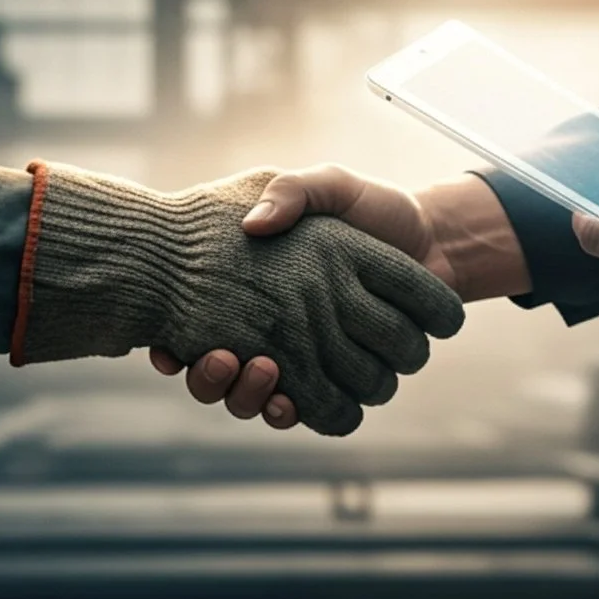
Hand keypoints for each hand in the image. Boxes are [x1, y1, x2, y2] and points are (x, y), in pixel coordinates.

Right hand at [18, 164, 464, 435]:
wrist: (431, 238)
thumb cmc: (370, 207)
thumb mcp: (325, 185)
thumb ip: (292, 192)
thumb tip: (255, 226)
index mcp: (257, 284)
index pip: (189, 322)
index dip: (170, 344)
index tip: (168, 347)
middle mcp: (271, 327)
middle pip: (214, 374)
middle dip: (208, 377)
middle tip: (220, 359)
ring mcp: (301, 357)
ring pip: (250, 399)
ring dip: (248, 395)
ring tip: (260, 370)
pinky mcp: (334, 380)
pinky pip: (301, 412)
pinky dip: (289, 413)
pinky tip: (287, 403)